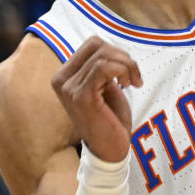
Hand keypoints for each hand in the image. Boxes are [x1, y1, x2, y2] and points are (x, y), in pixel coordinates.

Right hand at [51, 36, 141, 162]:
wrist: (109, 150)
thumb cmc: (110, 119)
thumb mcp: (105, 87)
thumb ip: (103, 67)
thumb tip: (110, 47)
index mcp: (65, 75)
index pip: (92, 44)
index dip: (116, 52)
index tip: (127, 71)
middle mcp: (61, 79)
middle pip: (97, 45)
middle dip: (123, 57)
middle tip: (133, 77)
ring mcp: (69, 88)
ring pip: (103, 56)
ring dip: (127, 65)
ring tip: (133, 83)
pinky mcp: (81, 96)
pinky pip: (104, 68)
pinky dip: (123, 71)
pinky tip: (129, 86)